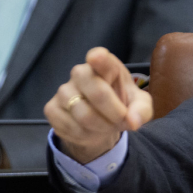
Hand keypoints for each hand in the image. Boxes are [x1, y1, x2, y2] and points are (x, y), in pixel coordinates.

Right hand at [45, 47, 152, 163]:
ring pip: (84, 115)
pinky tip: (90, 130)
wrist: (100, 123)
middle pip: (96, 92)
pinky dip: (86, 135)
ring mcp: (63, 90)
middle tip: (122, 120)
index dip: (98, 58)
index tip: (96, 58)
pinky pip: (71, 128)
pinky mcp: (51, 108)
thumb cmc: (120, 104)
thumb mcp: (139, 107)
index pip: (99, 57)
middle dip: (114, 113)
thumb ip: (141, 111)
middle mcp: (81, 73)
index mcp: (105, 65)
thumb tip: (133, 121)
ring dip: (102, 127)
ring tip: (107, 125)